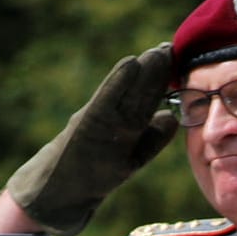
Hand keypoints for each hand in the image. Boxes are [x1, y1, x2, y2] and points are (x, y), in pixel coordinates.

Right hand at [4, 42, 176, 235]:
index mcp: (125, 124)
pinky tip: (131, 63)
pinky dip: (119, 81)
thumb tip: (171, 116)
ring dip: (145, 70)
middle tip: (171, 45)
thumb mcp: (131, 156)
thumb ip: (152, 138)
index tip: (177, 58)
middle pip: (140, 90)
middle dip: (156, 69)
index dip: (162, 79)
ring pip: (129, 92)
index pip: (147, 97)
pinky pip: (108, 100)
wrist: (59, 190)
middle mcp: (113, 117)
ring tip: (158, 50)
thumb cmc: (94, 171)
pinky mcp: (89, 124)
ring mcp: (102, 120)